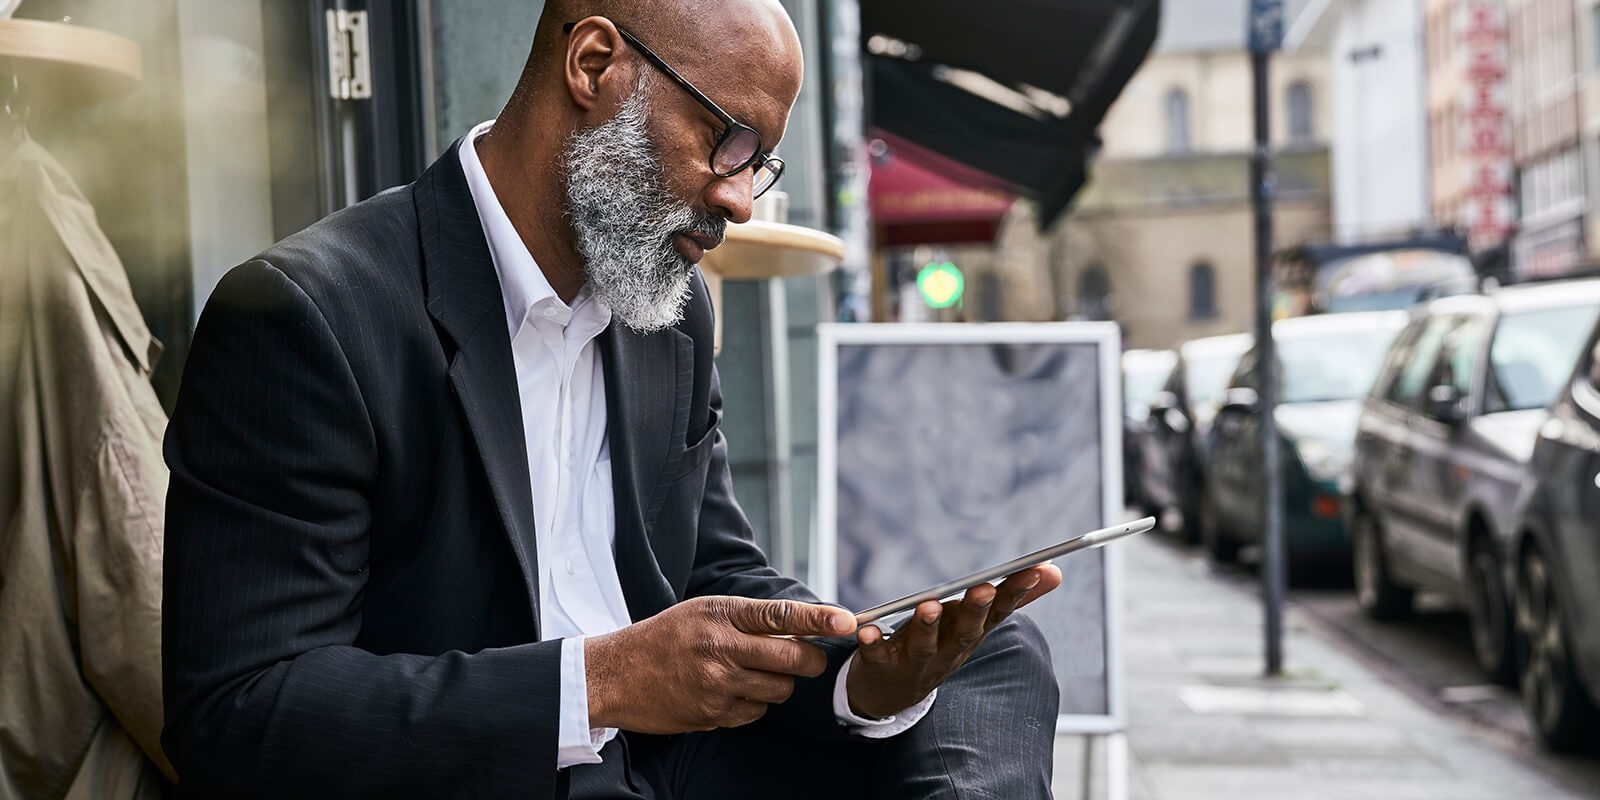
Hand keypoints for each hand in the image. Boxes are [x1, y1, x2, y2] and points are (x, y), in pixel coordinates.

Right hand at [585, 596, 854, 733]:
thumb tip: (799, 627)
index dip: (819, 618)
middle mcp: (721, 649)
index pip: (781, 615)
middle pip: (792, 659)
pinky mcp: (712, 715)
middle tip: (809, 658)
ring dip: (777, 683)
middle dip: (810, 660)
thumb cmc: (664, 638)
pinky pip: (756, 713)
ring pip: (779, 690)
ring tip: (752, 673)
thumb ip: (747, 619)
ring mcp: (717, 686)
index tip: (847, 622)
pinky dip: (753, 705)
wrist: (615, 674)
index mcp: (720, 615)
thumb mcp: (702, 612)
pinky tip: (730, 692)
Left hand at [845, 564, 1061, 718]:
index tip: (1033, 569)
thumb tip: (1054, 572)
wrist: (890, 693)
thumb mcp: (975, 623)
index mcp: (970, 635)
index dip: (1016, 593)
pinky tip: (866, 630)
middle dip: (975, 611)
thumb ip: (1012, 599)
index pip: (998, 614)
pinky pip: (876, 655)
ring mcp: (914, 662)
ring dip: (927, 626)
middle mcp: (947, 651)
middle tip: (984, 588)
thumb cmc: (938, 646)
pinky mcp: (881, 665)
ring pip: (924, 646)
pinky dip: (872, 643)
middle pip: (965, 632)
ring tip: (928, 605)